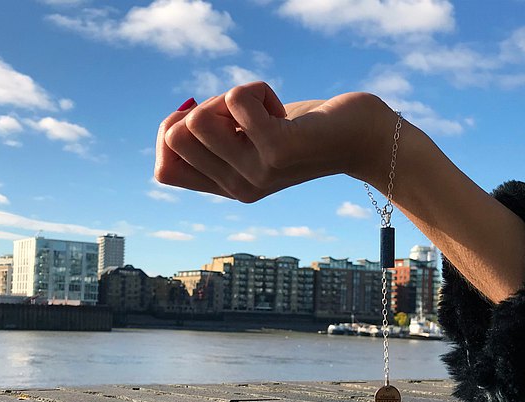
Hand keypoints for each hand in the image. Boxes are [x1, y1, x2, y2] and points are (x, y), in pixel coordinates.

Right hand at [154, 81, 391, 202]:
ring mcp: (256, 173)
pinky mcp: (276, 151)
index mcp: (228, 187)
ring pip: (197, 118)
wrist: (361, 138)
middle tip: (242, 112)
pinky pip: (236, 98)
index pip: (163, 170)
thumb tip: (179, 120)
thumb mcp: (251, 136)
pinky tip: (282, 110)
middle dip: (203, 107)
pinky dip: (258, 89)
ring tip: (263, 110)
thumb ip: (216, 135)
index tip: (206, 119)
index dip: (169, 134)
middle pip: (175, 137)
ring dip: (230, 96)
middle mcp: (238, 188)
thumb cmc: (304, 128)